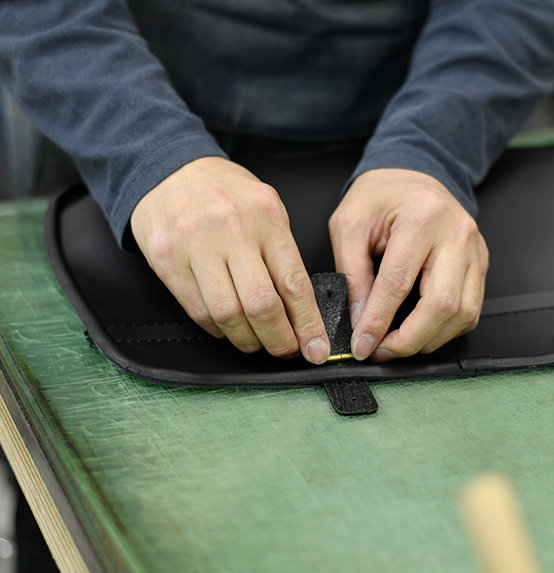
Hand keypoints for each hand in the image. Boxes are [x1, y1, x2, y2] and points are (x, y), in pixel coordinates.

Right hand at [130, 156, 330, 362]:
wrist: (169, 170)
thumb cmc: (225, 193)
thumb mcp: (266, 209)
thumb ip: (284, 253)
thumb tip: (303, 308)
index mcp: (266, 217)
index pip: (294, 282)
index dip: (308, 323)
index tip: (316, 347)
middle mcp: (231, 230)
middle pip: (261, 304)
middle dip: (279, 339)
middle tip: (286, 350)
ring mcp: (195, 245)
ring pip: (228, 314)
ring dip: (248, 339)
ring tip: (258, 342)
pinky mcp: (167, 260)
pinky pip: (198, 310)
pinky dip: (218, 329)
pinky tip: (229, 327)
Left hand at [329, 168, 488, 361]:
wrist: (413, 175)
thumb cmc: (380, 196)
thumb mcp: (349, 225)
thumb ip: (352, 274)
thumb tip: (358, 320)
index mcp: (421, 217)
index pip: (399, 282)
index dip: (379, 321)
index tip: (362, 344)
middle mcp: (456, 234)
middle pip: (442, 304)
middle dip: (410, 339)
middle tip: (382, 351)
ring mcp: (475, 251)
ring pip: (463, 313)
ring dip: (429, 339)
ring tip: (399, 344)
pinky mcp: (481, 264)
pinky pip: (471, 309)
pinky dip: (446, 329)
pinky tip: (422, 330)